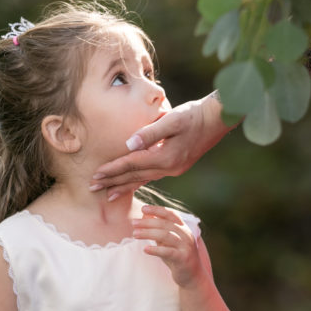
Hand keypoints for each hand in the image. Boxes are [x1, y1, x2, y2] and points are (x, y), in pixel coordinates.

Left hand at [90, 93, 232, 199]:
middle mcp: (170, 167)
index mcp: (166, 157)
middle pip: (135, 177)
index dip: (112, 169)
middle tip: (92, 189)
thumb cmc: (194, 115)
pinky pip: (153, 176)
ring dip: (125, 186)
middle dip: (113, 183)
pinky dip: (139, 181)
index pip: (132, 165)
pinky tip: (133, 184)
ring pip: (144, 180)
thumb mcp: (171, 120)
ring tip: (108, 195)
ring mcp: (175, 169)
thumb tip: (128, 144)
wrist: (218, 119)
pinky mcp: (178, 166)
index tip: (94, 175)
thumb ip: (149, 132)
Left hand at [133, 206, 203, 287]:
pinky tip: (145, 249)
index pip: (170, 214)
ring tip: (135, 234)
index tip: (143, 208)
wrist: (193, 276)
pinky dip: (156, 249)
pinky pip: (168, 252)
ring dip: (148, 233)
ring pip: (166, 236)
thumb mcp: (168, 242)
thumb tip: (144, 217)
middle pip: (165, 224)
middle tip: (133, 223)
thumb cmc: (177, 257)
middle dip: (148, 222)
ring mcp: (186, 246)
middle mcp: (186, 235)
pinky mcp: (183, 258)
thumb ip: (159, 230)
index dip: (157, 210)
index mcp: (183, 228)